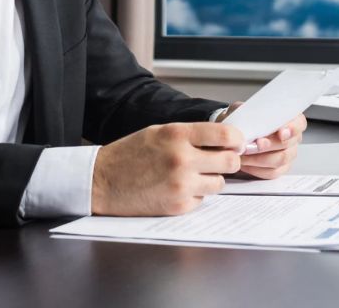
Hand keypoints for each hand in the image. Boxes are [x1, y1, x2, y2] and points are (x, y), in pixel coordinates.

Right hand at [91, 122, 242, 215]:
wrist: (101, 181)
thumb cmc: (130, 154)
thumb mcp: (160, 132)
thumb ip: (191, 135)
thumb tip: (225, 140)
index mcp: (177, 135)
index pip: (226, 135)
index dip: (237, 140)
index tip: (236, 144)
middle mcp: (182, 159)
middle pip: (230, 162)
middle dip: (228, 161)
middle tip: (218, 162)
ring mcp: (180, 184)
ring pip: (219, 183)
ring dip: (210, 180)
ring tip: (191, 176)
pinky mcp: (177, 205)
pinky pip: (202, 200)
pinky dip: (195, 196)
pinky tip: (177, 189)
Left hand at [217, 103, 305, 179]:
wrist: (234, 136)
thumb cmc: (243, 121)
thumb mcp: (244, 110)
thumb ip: (252, 112)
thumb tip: (253, 119)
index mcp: (289, 119)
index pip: (299, 123)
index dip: (292, 128)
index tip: (280, 133)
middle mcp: (292, 137)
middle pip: (288, 144)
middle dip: (270, 145)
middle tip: (256, 144)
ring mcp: (287, 154)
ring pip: (280, 160)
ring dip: (260, 158)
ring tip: (245, 154)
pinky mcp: (279, 169)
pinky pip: (272, 172)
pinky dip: (257, 169)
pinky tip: (246, 163)